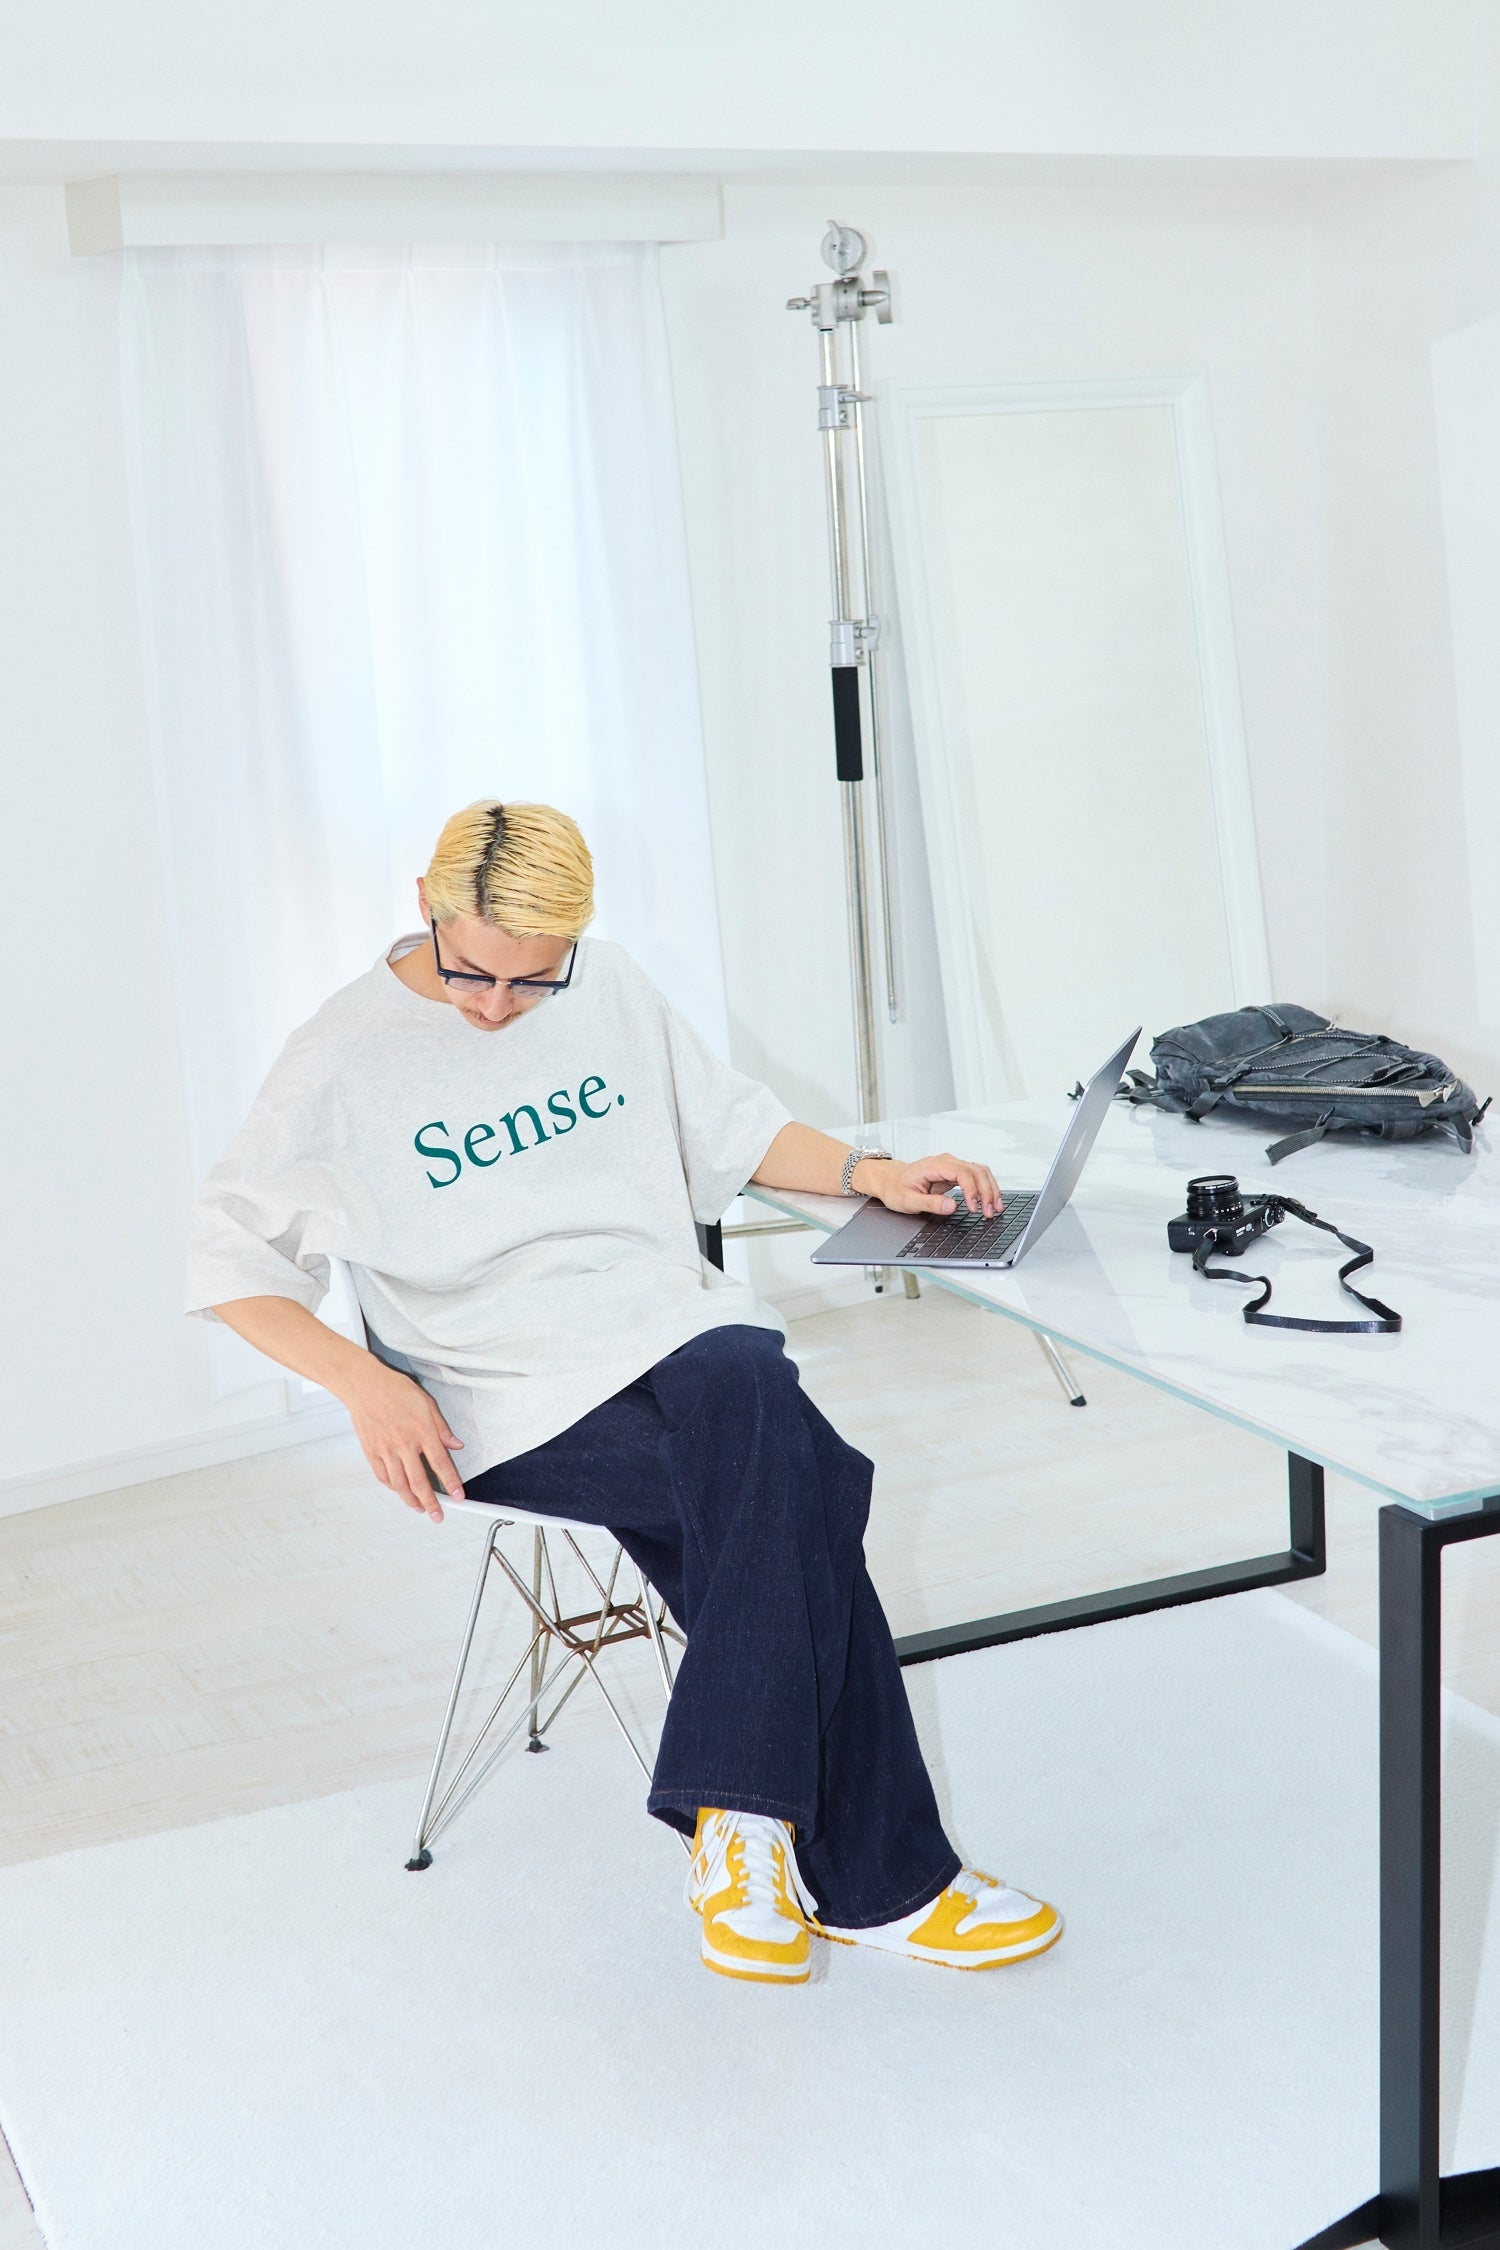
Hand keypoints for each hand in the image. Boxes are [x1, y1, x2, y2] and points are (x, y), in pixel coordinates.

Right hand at [341, 1360, 464, 1521]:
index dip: (451, 1483)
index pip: (441, 1463)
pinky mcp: (371, 1451)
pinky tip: (399, 1491)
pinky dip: (392, 1487)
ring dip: (411, 1500)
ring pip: (400, 1484)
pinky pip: (383, 1476)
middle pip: (419, 1481)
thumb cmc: (395, 1390)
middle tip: (437, 1515)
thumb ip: (442, 1428)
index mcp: (422, 1431)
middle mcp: (404, 1444)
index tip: (458, 1496)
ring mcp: (386, 1450)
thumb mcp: (427, 1403)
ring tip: (419, 1508)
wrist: (364, 1385)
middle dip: (430, 1503)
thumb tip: (456, 1445)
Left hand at [852, 1152, 1002, 1219]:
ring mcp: (953, 1166)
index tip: (974, 1208)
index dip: (972, 1190)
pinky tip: (990, 1201)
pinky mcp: (956, 1173)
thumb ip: (930, 1203)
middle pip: (976, 1170)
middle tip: (989, 1212)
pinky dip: (986, 1188)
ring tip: (995, 1208)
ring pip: (980, 1172)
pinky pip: (977, 1177)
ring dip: (991, 1189)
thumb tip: (952, 1206)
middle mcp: (946, 1162)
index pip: (962, 1173)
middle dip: (987, 1191)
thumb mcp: (908, 1200)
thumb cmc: (896, 1188)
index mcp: (934, 1165)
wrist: (891, 1180)